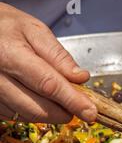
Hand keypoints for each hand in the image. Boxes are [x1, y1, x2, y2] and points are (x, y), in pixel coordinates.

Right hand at [0, 3, 96, 122]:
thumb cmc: (5, 27)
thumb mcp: (35, 30)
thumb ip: (58, 56)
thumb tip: (81, 78)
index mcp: (10, 54)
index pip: (48, 85)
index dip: (72, 101)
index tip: (90, 112)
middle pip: (38, 107)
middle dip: (64, 112)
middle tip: (80, 106)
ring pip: (27, 115)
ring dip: (51, 114)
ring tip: (61, 100)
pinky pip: (16, 115)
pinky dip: (34, 112)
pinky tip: (41, 99)